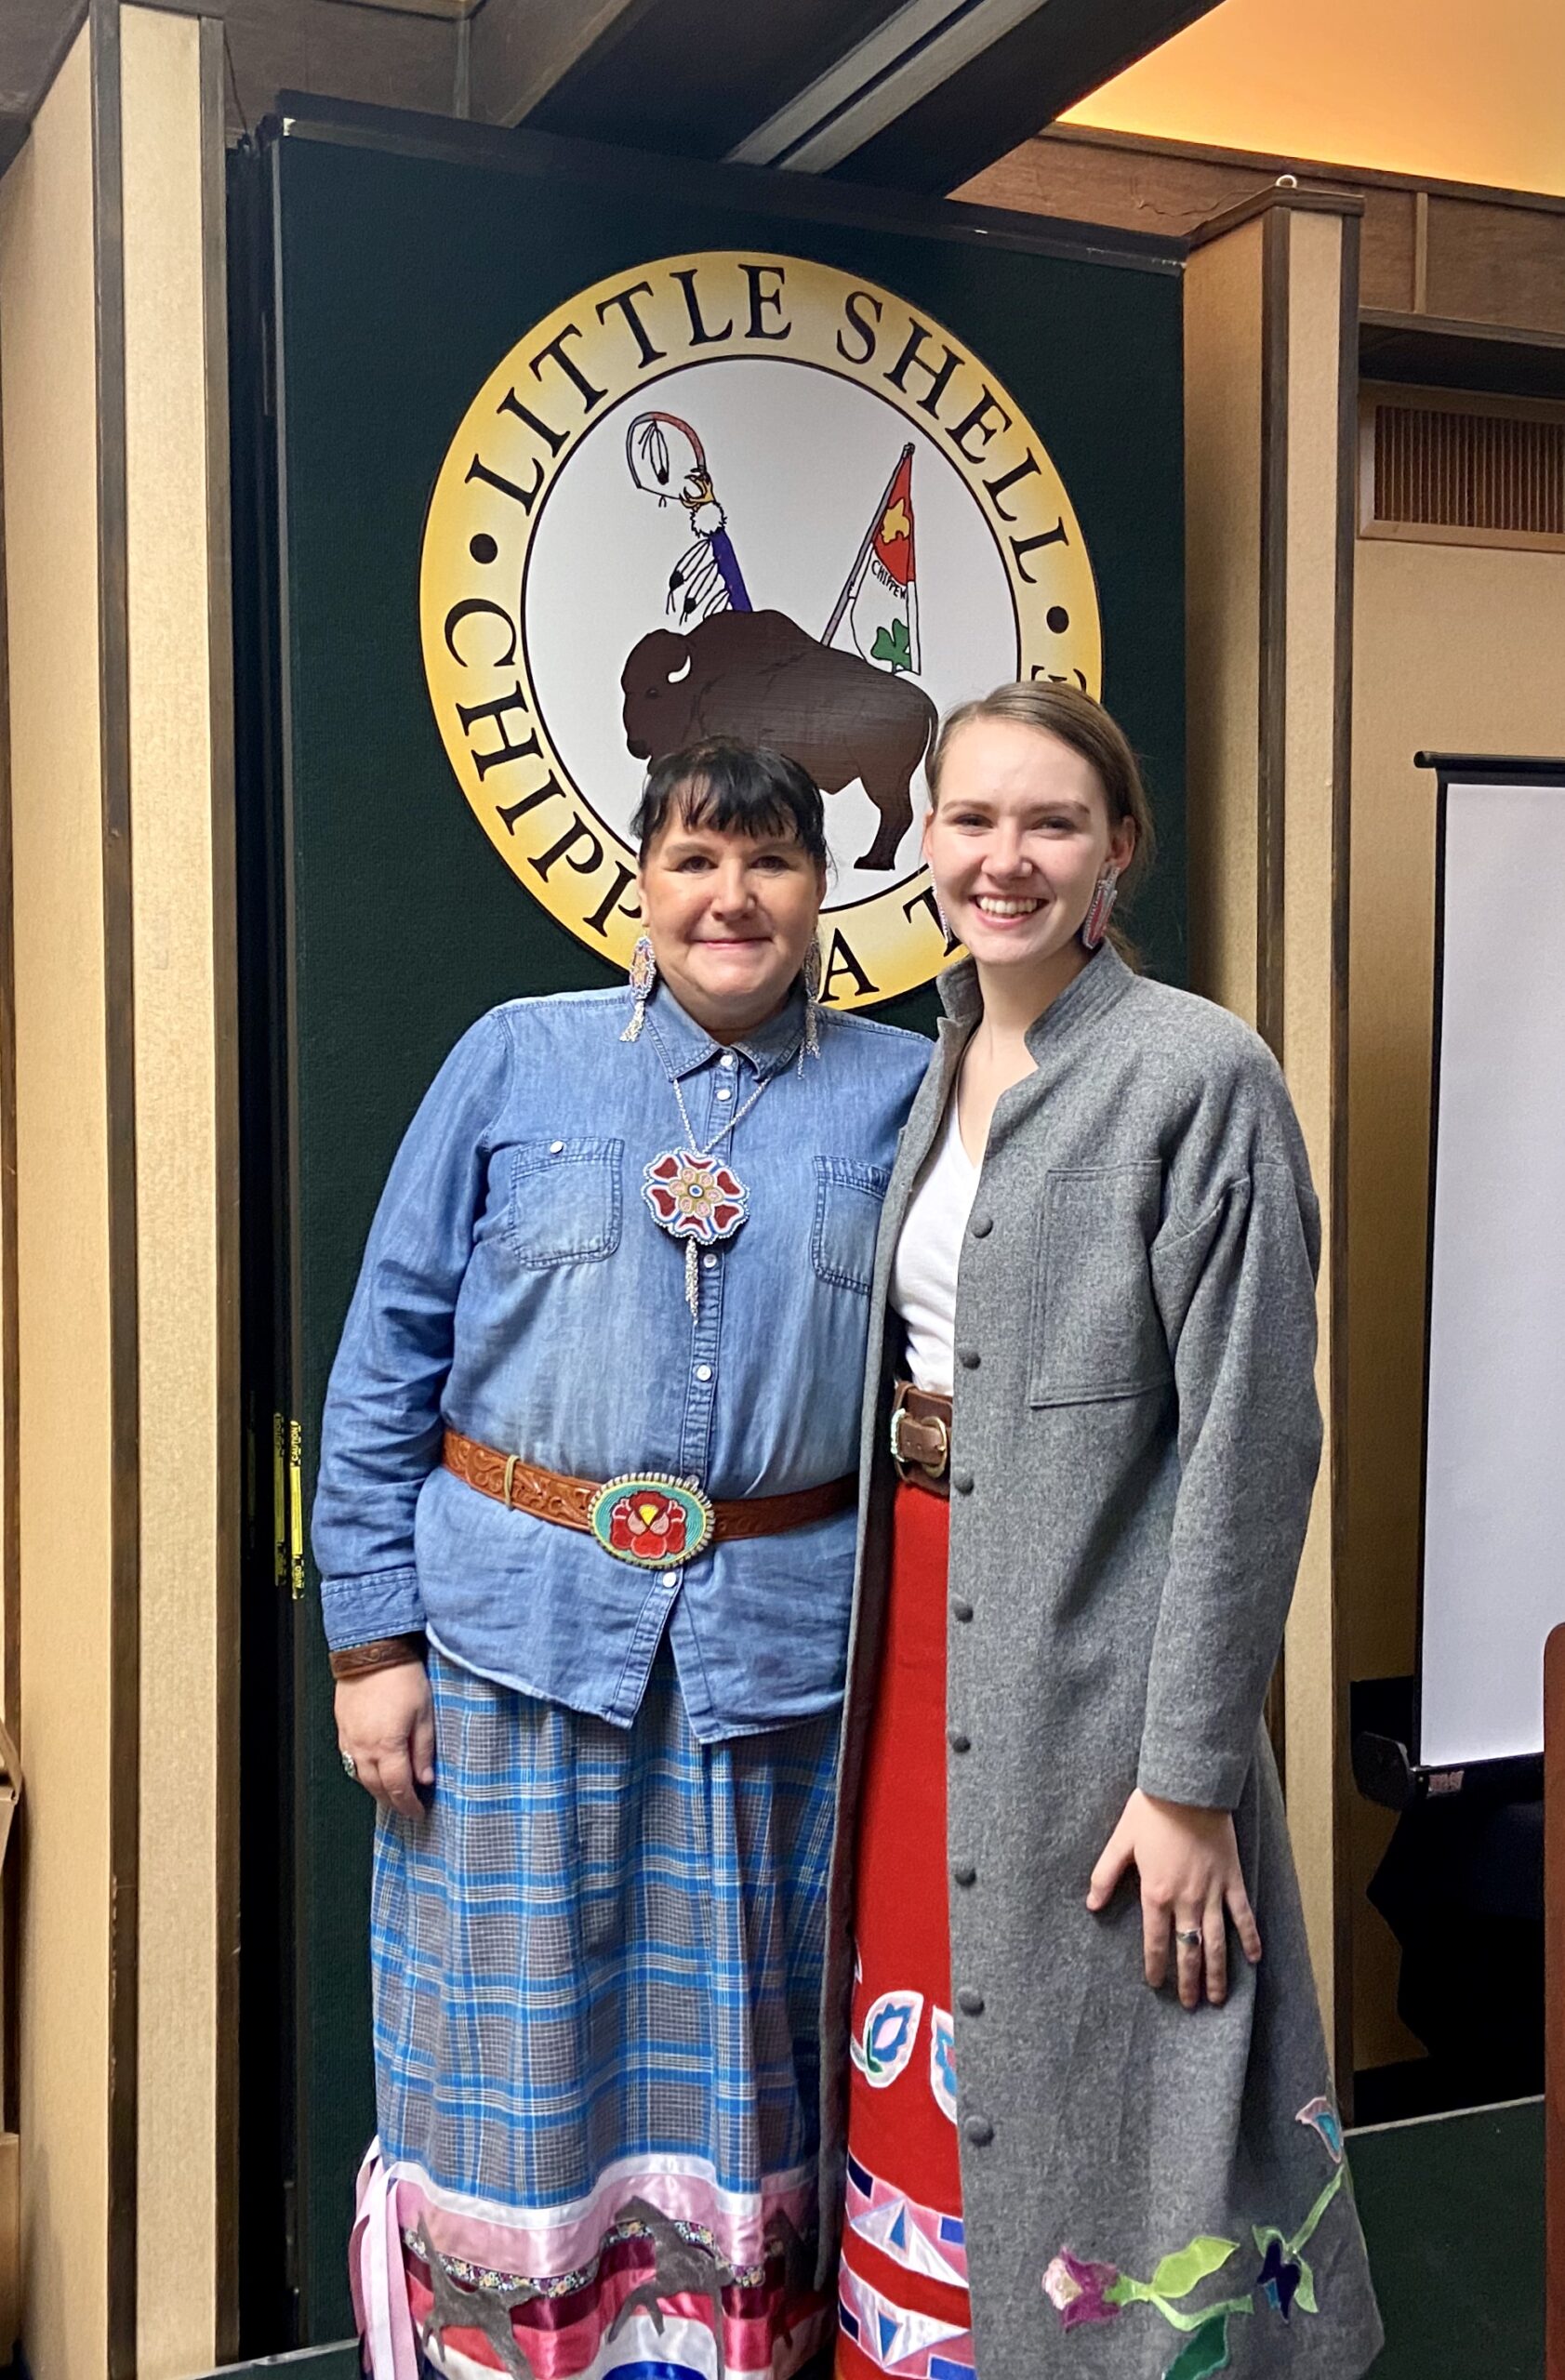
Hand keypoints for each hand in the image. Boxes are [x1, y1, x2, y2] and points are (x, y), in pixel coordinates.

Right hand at [336, 1662, 434, 1817]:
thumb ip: (423, 1750)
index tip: (419, 1813)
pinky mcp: (342, 1730)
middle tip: (407, 1808)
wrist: (371, 1652)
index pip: (398, 1788)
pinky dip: (363, 1772)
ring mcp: (350, 1740)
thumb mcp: (424, 1714)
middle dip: (393, 1801)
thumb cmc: (402, 1679)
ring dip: (377, 1789)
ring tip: (392, 1794)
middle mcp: (364, 1749)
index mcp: (387, 1747)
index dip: (409, 1804)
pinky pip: (350, 1761)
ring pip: (361, 1777)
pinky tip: (373, 1771)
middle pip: (377, 1788)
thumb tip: (425, 1779)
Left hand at [1086, 1788, 1261, 2008]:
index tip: (1155, 1984)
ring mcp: (1213, 1892)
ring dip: (1218, 1972)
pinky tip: (1255, 1959)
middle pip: (1189, 1951)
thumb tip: (1092, 1904)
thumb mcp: (1121, 1841)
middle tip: (1189, 2004)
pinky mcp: (1233, 1879)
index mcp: (1156, 1893)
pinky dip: (1251, 1938)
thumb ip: (1105, 1875)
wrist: (1189, 1789)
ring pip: (1217, 1942)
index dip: (1156, 1966)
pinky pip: (1244, 1915)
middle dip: (1188, 1981)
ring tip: (1218, 1998)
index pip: (1155, 1941)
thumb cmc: (1152, 1811)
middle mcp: (1186, 1900)